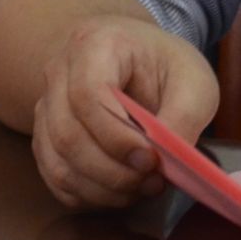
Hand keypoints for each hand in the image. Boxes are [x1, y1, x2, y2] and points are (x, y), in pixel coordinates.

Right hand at [33, 14, 217, 208]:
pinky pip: (55, 176)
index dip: (116, 136)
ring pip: (57, 160)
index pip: (87, 95)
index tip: (151, 159)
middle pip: (67, 134)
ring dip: (101, 187)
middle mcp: (58, 73)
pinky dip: (87, 194)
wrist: (142, 60)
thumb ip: (184, 117)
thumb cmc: (168, 67)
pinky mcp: (46, 137)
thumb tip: (166, 161)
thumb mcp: (195, 82)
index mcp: (95, 45)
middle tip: (153, 182)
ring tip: (143, 189)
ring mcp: (46, 106)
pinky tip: (122, 193)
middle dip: (112, 170)